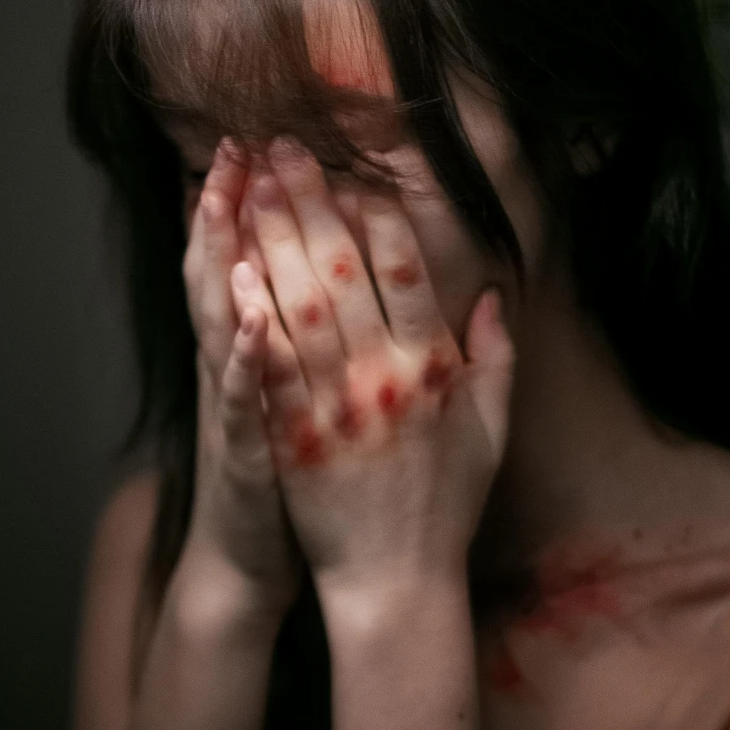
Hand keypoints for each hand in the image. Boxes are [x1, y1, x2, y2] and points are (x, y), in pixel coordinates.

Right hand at [179, 140, 300, 617]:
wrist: (248, 565)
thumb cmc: (286, 482)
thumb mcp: (290, 402)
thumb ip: (301, 343)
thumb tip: (314, 284)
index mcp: (254, 355)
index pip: (246, 265)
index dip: (247, 208)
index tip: (258, 144)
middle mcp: (234, 373)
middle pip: (222, 276)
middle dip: (225, 210)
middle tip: (231, 144)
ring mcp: (234, 411)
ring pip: (220, 324)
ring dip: (219, 262)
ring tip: (220, 202)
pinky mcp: (247, 455)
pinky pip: (244, 402)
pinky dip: (245, 361)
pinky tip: (253, 319)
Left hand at [238, 141, 513, 609]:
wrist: (396, 582)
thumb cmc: (444, 508)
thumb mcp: (491, 432)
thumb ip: (497, 359)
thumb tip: (493, 295)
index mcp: (433, 367)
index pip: (404, 268)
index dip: (374, 210)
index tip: (352, 167)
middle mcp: (384, 377)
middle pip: (342, 269)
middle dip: (310, 200)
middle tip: (282, 147)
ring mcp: (335, 406)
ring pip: (299, 303)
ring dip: (272, 236)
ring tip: (247, 183)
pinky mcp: (292, 436)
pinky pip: (269, 363)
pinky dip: (250, 313)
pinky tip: (232, 269)